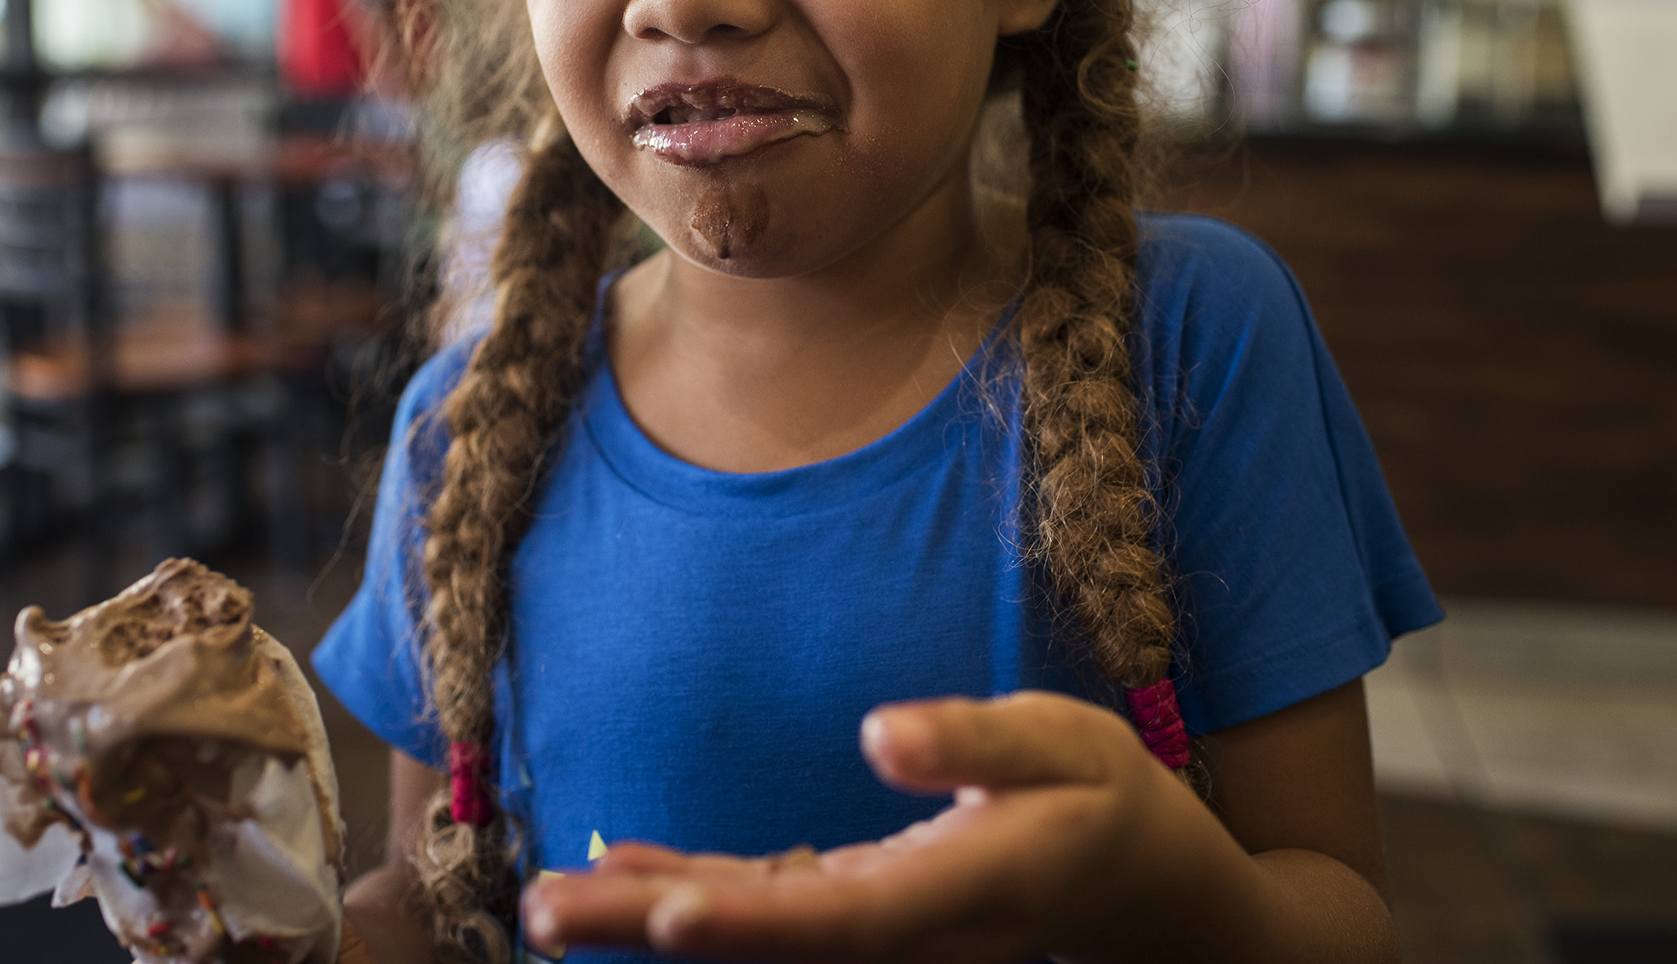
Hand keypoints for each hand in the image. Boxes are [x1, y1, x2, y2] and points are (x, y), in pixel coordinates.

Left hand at [521, 691, 1226, 962]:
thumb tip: (879, 734)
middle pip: (771, 942)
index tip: (667, 917)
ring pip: (753, 933)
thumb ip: (975, 743)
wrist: (1132, 880)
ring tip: (548, 904)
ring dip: (648, 919)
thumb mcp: (1066, 744)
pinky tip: (625, 877)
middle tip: (544, 915)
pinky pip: (763, 911)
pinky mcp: (860, 911)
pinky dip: (690, 895)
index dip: (756, 923)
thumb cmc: (1099, 797)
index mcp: (964, 889)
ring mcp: (878, 930)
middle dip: (653, 931)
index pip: (848, 919)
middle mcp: (909, 931)